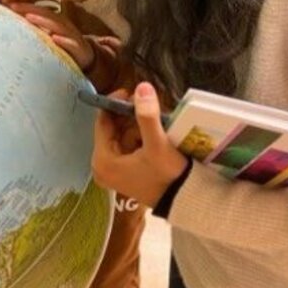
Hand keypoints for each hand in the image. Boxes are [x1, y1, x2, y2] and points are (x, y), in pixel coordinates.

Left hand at [12, 3, 94, 69]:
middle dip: (32, 10)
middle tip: (15, 6)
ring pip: (58, 27)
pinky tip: (55, 38)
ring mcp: (72, 36)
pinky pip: (71, 44)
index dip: (27, 6)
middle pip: (48, 15)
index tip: (11, 4)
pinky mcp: (79, 48)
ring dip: (44, 22)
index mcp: (57, 22)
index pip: (41, 11)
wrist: (86, 59)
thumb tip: (19, 24)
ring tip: (29, 17)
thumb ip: (38, 30)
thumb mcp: (50, 37)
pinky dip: (63, 41)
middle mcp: (64, 27)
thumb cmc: (64, 47)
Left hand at [92, 82, 187, 208]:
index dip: (115, 103)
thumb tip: (141, 87)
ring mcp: (113, 171)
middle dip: (129, 115)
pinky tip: (155, 131)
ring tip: (155, 117)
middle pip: (112, 129)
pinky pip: (129, 145)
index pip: (102, 122)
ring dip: (136, 124)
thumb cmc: (167, 175)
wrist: (184, 200)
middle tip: (147, 103)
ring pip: (122, 135)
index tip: (131, 92)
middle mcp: (102, 167)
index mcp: (102, 160)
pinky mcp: (125, 172)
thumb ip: (147, 116)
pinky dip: (140, 136)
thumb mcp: (157, 144)